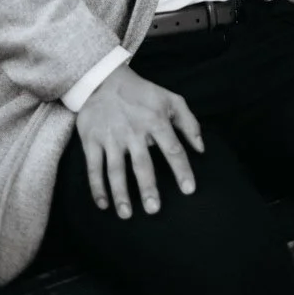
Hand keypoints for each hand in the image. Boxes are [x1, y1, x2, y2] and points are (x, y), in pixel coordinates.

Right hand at [75, 65, 203, 217]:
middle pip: (142, 163)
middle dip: (148, 188)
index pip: (173, 148)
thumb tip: (201, 149)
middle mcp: (134, 130)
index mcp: (156, 120)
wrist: (105, 79)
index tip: (189, 190)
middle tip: (154, 210)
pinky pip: (94, 167)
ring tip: (127, 214)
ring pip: (116, 169)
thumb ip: (189, 123)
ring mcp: (111, 136)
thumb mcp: (171, 100)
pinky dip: (96, 187)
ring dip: (121, 193)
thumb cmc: (143, 93)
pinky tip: (103, 204)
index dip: (182, 170)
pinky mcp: (92, 140)